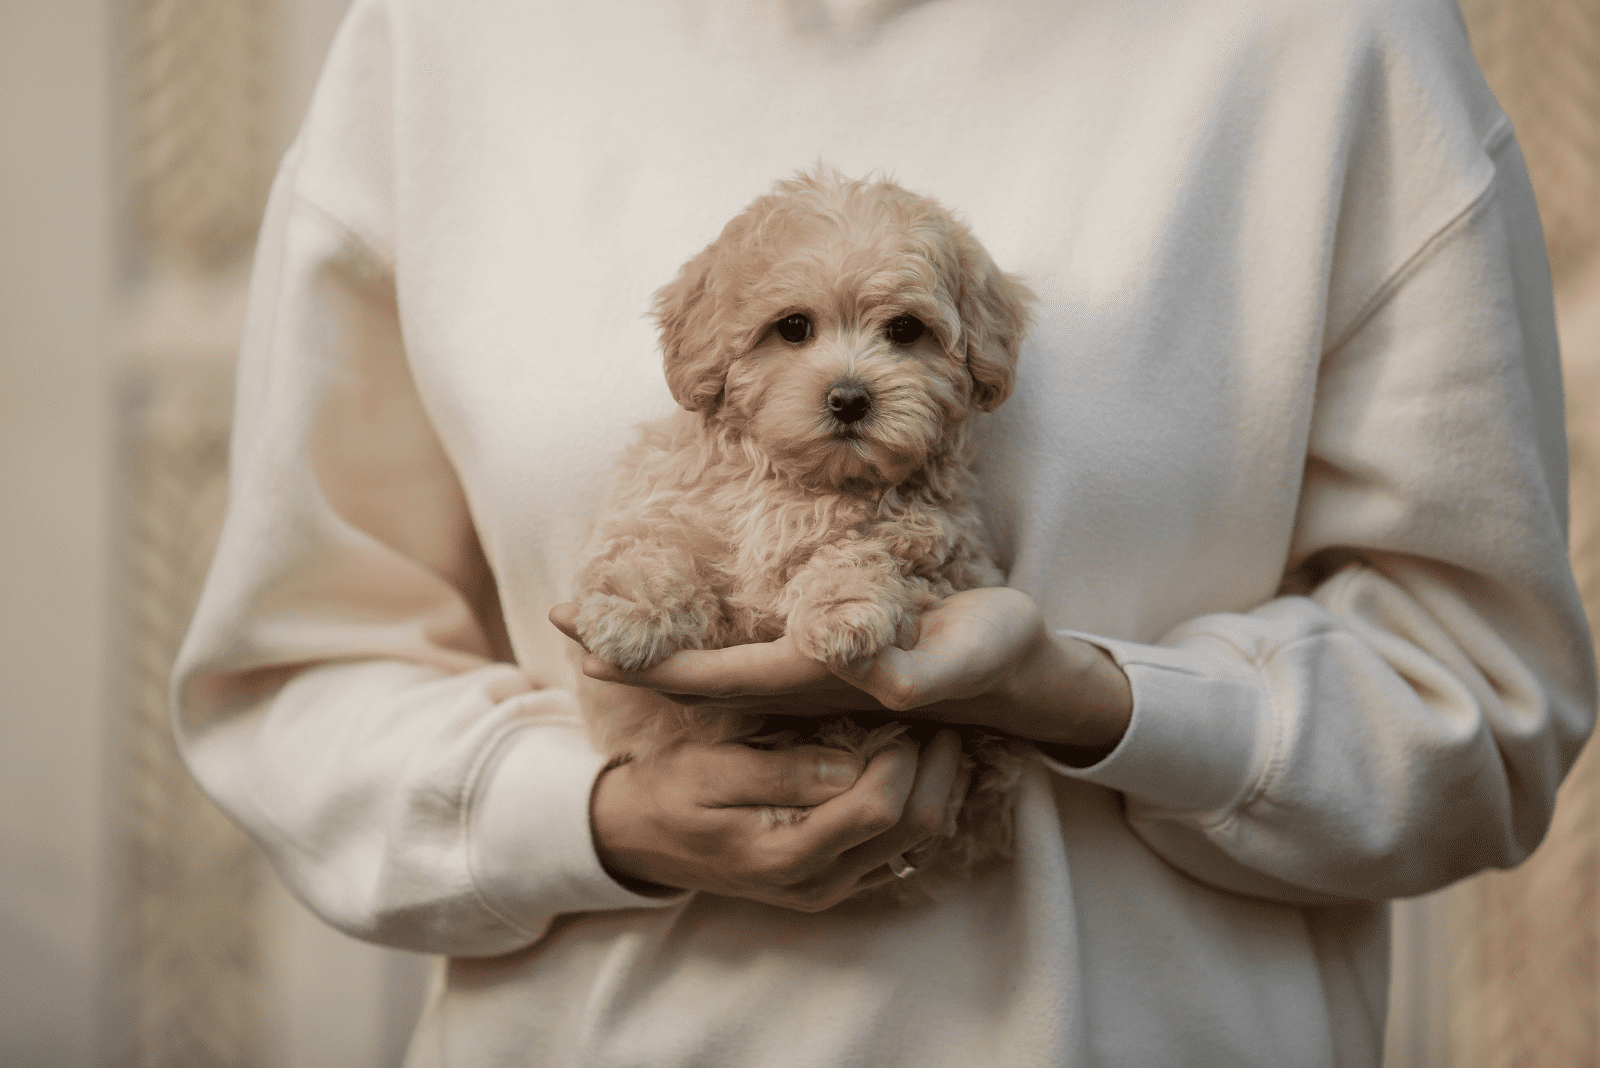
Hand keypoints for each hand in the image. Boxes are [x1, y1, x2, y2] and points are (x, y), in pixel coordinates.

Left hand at [551, 588, 1132, 764]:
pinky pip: (740, 655)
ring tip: (599, 624)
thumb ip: (920, 671)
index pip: (712, 676)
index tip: (584, 640)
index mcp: (819, 679)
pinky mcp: (824, 658)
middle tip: (559, 620)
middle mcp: (800, 683)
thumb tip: (873, 677)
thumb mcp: (966, 655)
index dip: (647, 661)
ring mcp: (808, 675)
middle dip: (628, 651)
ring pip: (711, 666)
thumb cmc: (992, 657)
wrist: (1018, 676)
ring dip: (654, 646)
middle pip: (693, 675)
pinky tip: (676, 627)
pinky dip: (694, 640)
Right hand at [591, 729, 970, 909]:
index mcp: (786, 854)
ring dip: (937, 793)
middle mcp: (818, 883)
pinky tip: (917, 771)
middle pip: (912, 832)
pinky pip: (898, 851)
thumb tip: (852, 766)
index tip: (906, 717)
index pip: (877, 810)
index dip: (903, 761)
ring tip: (941, 740)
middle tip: (946, 723)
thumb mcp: (710, 770)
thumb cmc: (670, 792)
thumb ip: (781, 772)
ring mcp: (830, 888)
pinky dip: (917, 810)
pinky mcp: (835, 882)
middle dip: (937, 775)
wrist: (640, 840)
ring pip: (915, 845)